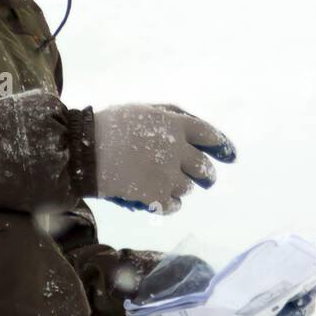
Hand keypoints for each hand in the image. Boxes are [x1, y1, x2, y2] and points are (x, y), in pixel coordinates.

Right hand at [93, 103, 235, 213]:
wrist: (85, 152)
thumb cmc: (110, 127)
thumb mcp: (143, 111)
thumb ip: (170, 118)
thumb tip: (192, 129)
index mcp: (174, 125)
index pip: (209, 135)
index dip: (222, 146)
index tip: (230, 156)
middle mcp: (176, 150)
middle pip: (205, 168)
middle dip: (207, 175)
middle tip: (205, 180)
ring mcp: (167, 175)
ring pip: (189, 188)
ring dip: (180, 187)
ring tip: (162, 183)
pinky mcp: (156, 196)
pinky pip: (174, 205)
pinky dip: (169, 203)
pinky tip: (156, 198)